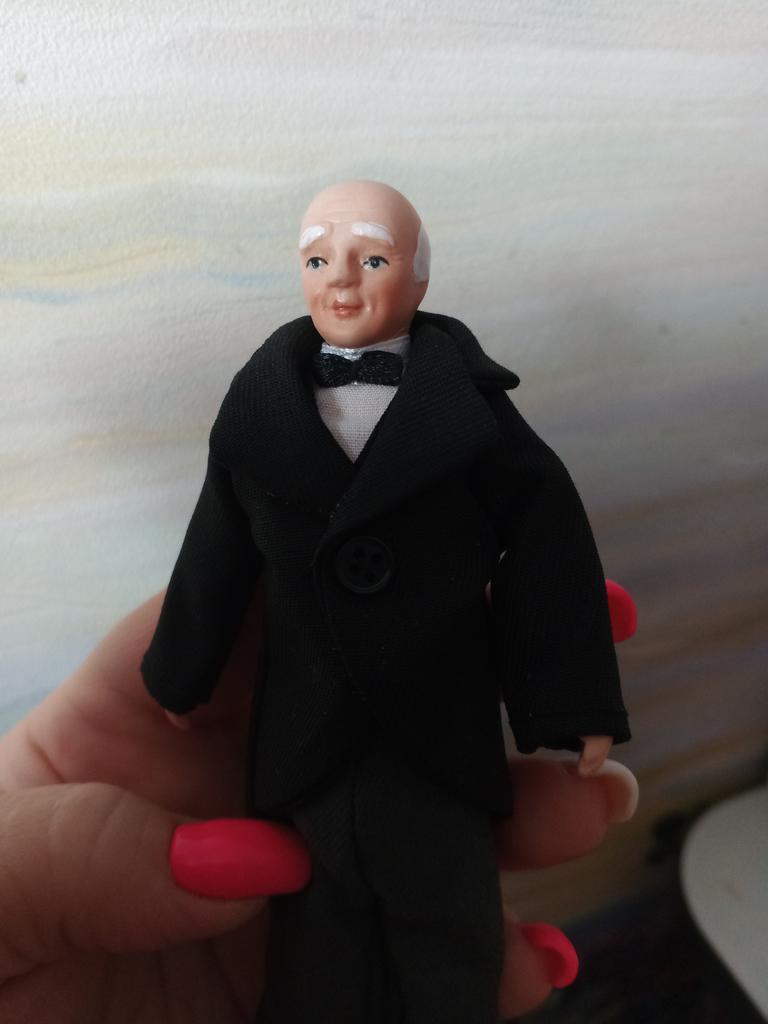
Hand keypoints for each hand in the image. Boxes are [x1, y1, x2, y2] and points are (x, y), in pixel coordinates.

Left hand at [0, 595, 636, 1021]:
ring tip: (587, 801)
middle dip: (476, 690)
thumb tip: (254, 861)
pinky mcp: (312, 971)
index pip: (277, 610)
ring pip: (419, 821)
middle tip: (572, 685)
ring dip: (510, 812)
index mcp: (166, 703)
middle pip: (376, 710)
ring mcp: (289, 870)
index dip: (370, 572)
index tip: (471, 555)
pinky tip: (535, 956)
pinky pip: (413, 952)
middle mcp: (244, 771)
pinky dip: (483, 957)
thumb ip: (91, 842)